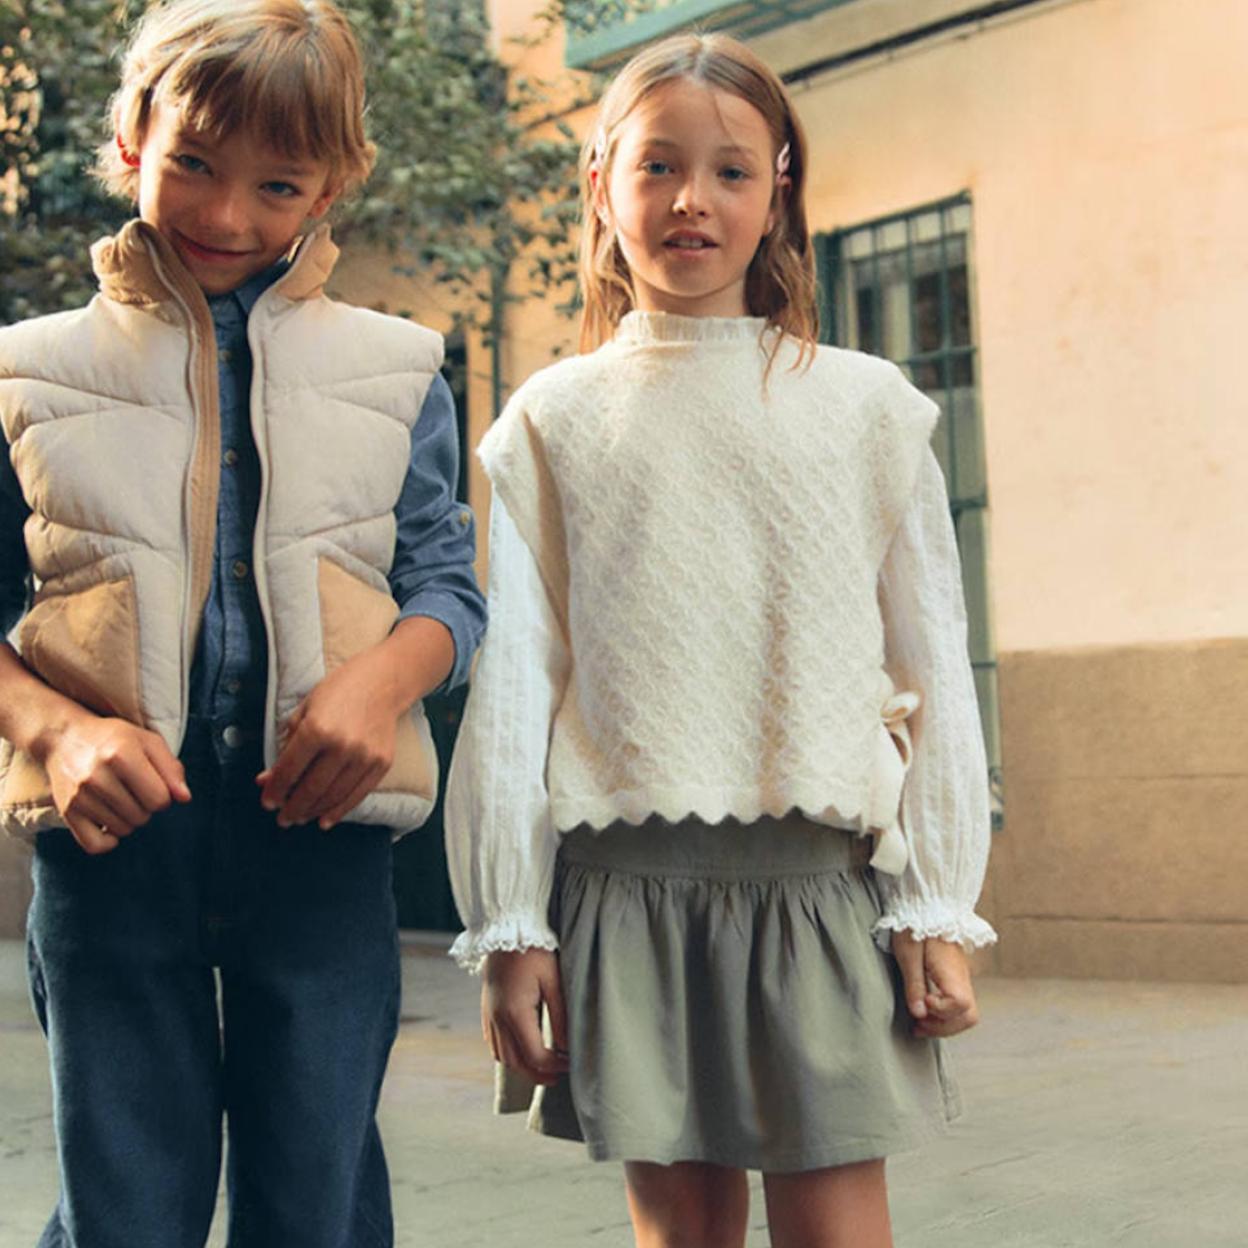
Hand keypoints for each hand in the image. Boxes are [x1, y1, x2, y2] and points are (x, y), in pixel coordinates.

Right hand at [43, 715, 190, 854]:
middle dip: (146, 807)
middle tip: (136, 790)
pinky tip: (111, 824)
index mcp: (121, 754)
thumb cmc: (113, 739)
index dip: (164, 795)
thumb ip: (171, 769)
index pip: (159, 799)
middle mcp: (97, 777)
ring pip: (122, 830)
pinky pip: (94, 845)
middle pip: (142, 816)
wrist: (64, 738)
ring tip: (121, 799)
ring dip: (129, 819)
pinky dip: (108, 841)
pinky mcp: (66, 812)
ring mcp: (79, 796)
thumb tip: (184, 798)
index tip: (155, 785)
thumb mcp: (148, 741)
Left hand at [257, 653, 400, 830]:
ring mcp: (364, 757)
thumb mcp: (304, 711)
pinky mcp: (381, 763)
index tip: (267, 802)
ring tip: (300, 817)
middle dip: (292, 808)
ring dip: (312, 812)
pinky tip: (325, 820)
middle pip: (310, 789)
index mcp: (317, 729)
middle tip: (283, 818)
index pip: (289, 771)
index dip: (275, 791)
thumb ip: (286, 747)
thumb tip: (267, 780)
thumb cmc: (339, 691)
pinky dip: (339, 811)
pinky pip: (357, 795)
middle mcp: (342, 746)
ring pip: (332, 797)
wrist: (383, 681)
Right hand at [481, 948, 569, 1085]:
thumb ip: (562, 1016)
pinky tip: (523, 1050)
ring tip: (544, 1066)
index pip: (536, 1055)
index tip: (572, 1063)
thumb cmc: (534, 951)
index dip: (556, 1065)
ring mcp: (489, 1016)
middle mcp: (498, 1019)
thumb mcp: (554, 980)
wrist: (507, 929)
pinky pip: (494, 1044)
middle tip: (560, 1075)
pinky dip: (509, 1055)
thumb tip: (569, 1047)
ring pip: (503, 1057)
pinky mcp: (486, 1010)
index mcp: (515, 1013)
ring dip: (523, 1067)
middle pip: (516, 1063)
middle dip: (539, 1073)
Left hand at [891, 932, 979, 1038]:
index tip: (923, 1002)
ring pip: (966, 1013)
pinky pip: (958, 1004)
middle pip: (969, 1015)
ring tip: (920, 1024)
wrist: (925, 906)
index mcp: (952, 970)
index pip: (960, 1003)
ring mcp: (961, 978)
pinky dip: (944, 1015)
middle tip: (919, 1026)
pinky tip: (925, 1013)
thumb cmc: (914, 925)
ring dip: (944, 1024)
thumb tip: (918, 1014)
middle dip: (944, 1027)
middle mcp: (962, 977)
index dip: (941, 1010)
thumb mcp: (908, 954)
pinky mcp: (955, 977)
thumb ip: (914, 985)